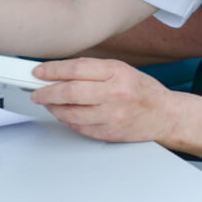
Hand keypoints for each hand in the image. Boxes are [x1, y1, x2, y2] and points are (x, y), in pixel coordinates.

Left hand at [31, 57, 175, 142]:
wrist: (165, 116)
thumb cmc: (142, 91)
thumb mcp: (121, 70)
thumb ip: (92, 70)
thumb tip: (59, 72)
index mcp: (117, 73)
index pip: (76, 69)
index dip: (52, 71)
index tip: (38, 73)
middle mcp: (115, 94)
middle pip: (70, 92)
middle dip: (46, 92)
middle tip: (37, 92)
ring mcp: (112, 115)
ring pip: (71, 113)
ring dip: (54, 108)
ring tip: (49, 103)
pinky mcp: (109, 132)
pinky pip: (79, 127)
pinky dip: (67, 120)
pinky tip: (64, 114)